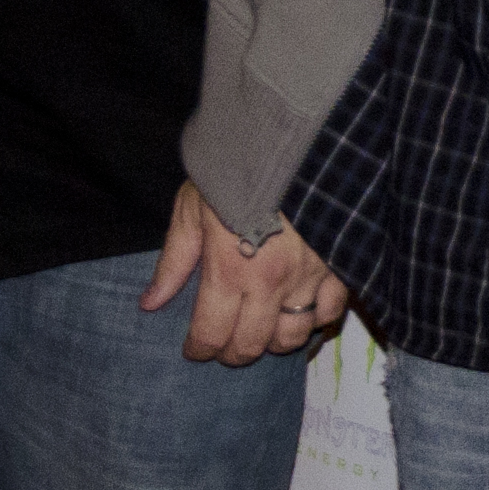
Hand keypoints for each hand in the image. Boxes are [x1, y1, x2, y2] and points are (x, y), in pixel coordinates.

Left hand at [142, 180, 346, 365]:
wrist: (291, 136)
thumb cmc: (233, 169)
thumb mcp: (191, 208)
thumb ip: (173, 261)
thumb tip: (150, 303)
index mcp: (229, 269)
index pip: (211, 334)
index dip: (199, 349)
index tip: (194, 349)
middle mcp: (269, 282)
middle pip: (251, 346)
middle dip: (232, 353)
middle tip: (224, 346)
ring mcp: (308, 276)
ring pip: (292, 337)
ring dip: (272, 342)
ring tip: (261, 330)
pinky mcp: (339, 265)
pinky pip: (331, 312)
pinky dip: (315, 320)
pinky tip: (302, 311)